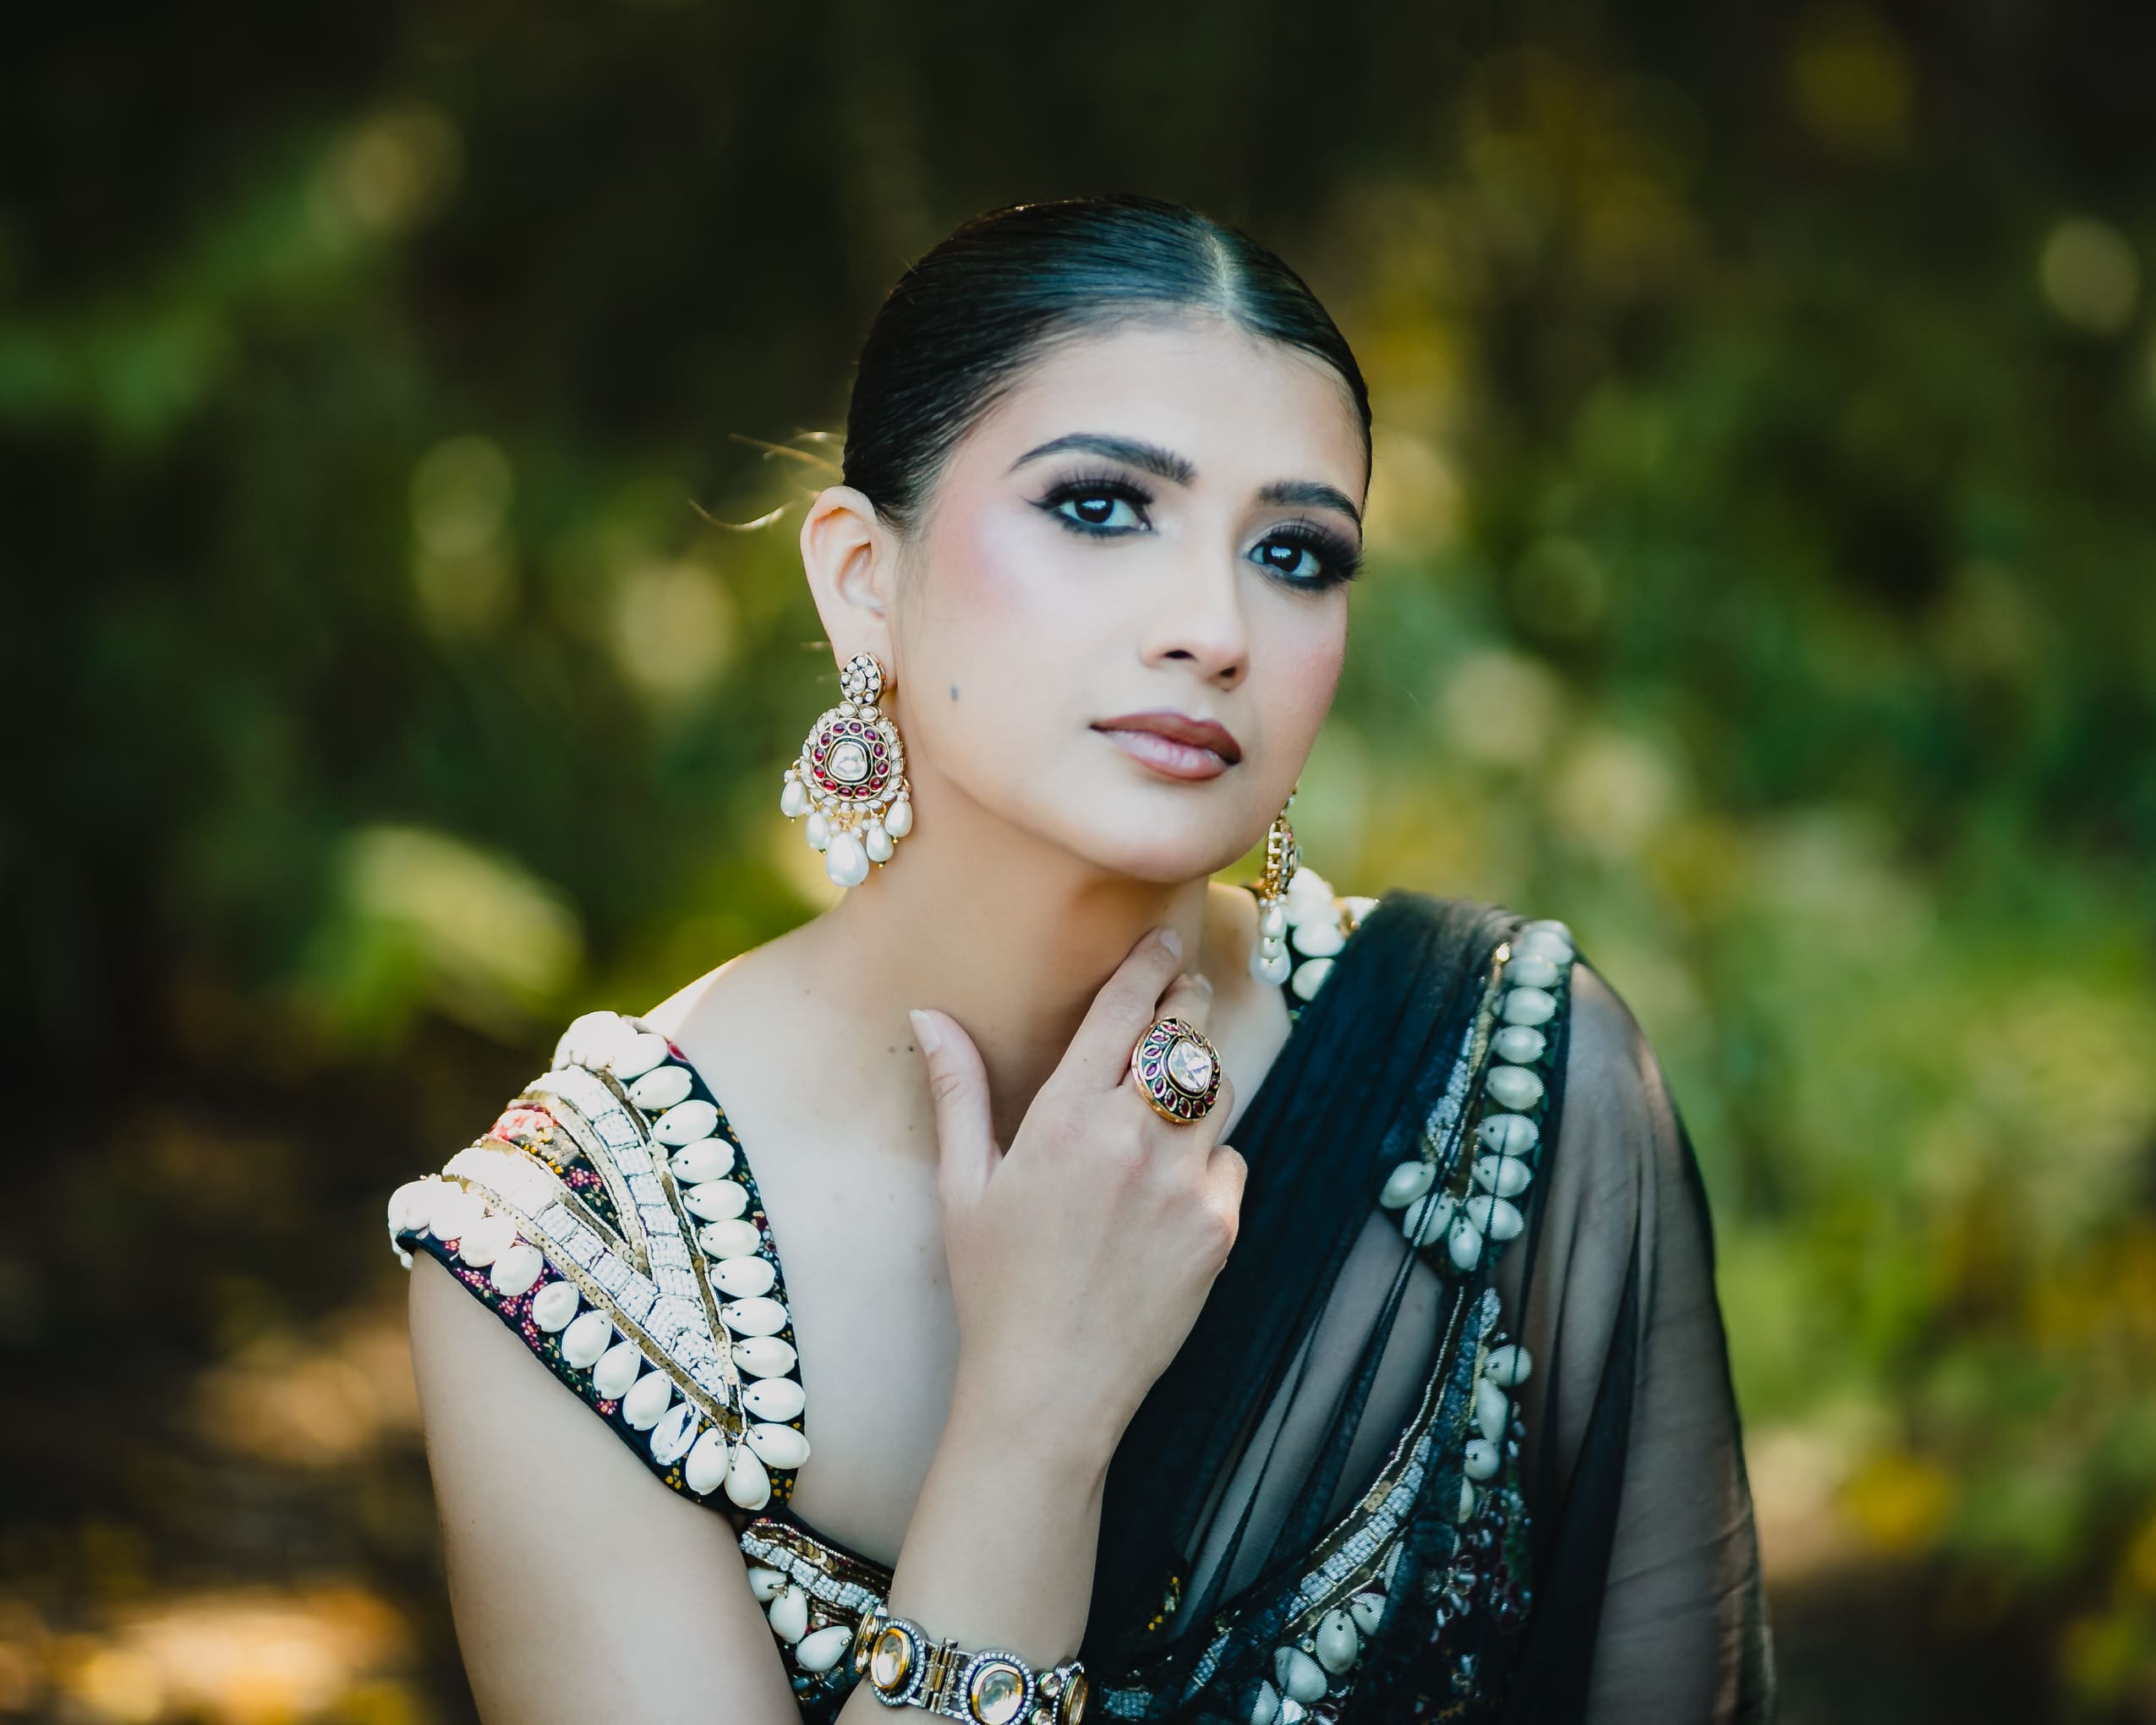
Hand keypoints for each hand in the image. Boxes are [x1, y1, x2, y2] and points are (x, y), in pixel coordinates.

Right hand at [909, 928, 1247, 1463]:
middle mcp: (1131, 1139)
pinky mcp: (1220, 1226)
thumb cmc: (992, 1288)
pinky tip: (1169, 1187)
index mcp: (1063, 1120)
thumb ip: (958, 1090)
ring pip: (1216, 1090)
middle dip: (1185, 1003)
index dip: (1150, 964)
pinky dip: (1209, 1159)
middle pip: (1185, 1035)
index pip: (1125, 1010)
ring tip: (1169, 1087)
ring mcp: (1185, 1183)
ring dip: (1197, 1077)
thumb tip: (929, 1014)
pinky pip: (1230, 1161)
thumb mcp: (961, 1186)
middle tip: (1181, 989)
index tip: (1164, 939)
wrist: (1050, 1391)